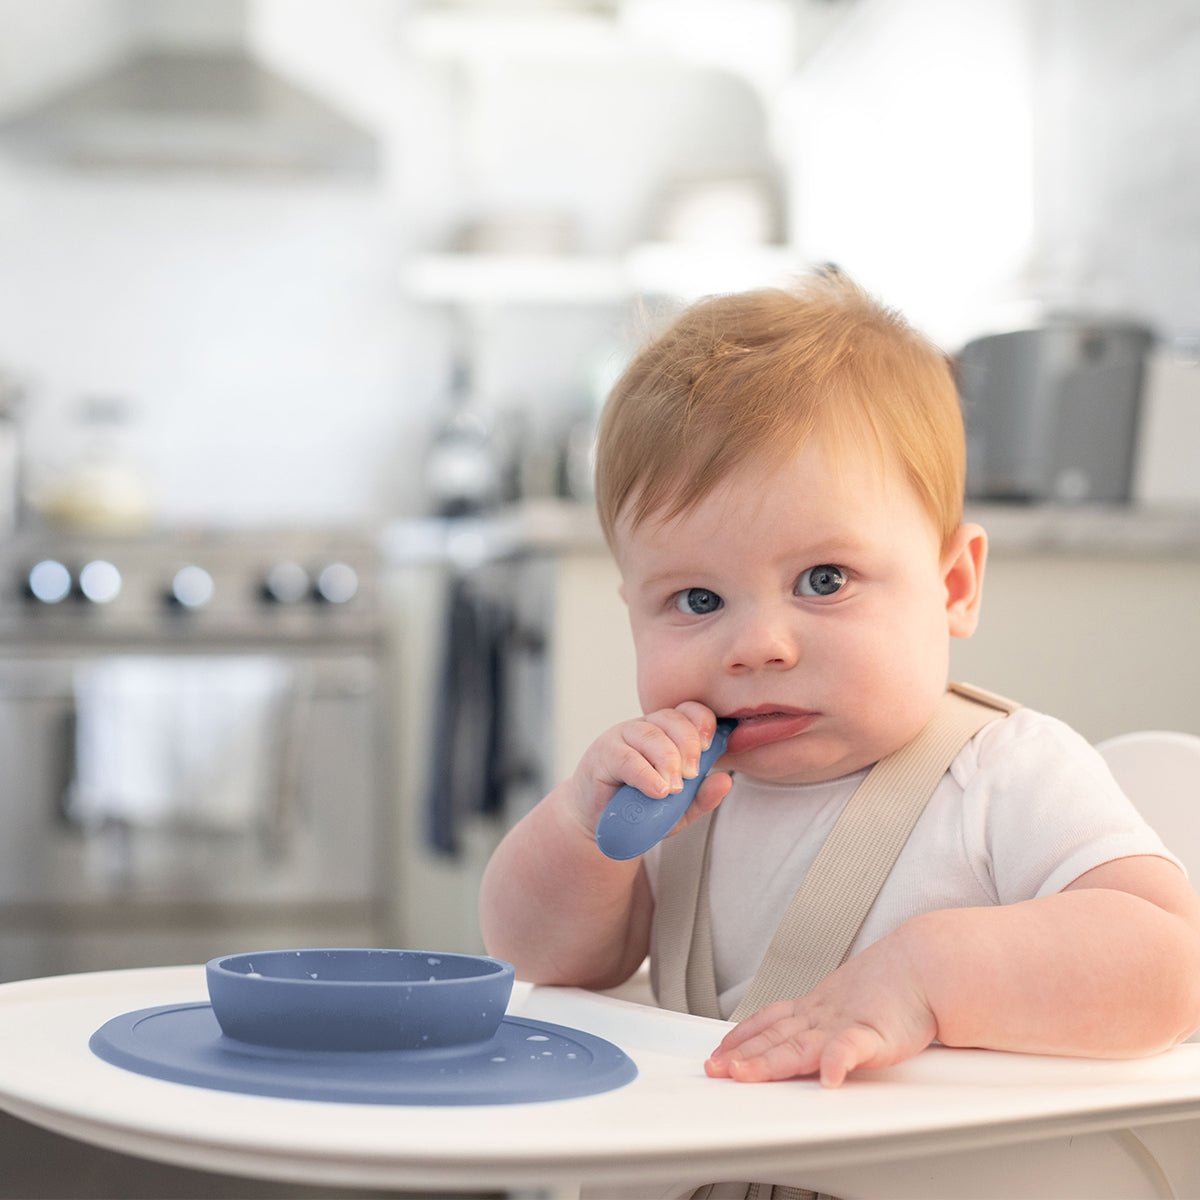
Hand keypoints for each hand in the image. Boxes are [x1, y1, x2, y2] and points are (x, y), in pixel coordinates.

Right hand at [569, 702, 732, 840]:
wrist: (602, 825)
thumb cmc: (641, 809)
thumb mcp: (679, 808)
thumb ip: (702, 796)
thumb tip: (726, 780)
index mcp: (668, 733)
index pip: (689, 711)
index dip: (703, 723)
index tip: (710, 747)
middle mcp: (646, 728)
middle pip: (673, 719)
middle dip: (688, 745)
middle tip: (692, 775)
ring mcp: (623, 737)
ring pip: (651, 735)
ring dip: (668, 760)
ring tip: (674, 788)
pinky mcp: (603, 753)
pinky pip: (627, 757)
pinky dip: (645, 774)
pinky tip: (657, 790)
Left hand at [704, 928, 937, 1087]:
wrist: (924, 965)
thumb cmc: (893, 989)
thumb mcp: (849, 1003)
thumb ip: (828, 1026)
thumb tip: (813, 1048)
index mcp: (816, 1010)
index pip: (770, 1023)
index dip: (742, 1036)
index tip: (719, 1051)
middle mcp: (822, 1017)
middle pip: (774, 1038)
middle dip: (742, 1055)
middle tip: (714, 1068)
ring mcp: (844, 1025)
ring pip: (798, 1046)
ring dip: (769, 1061)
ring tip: (743, 1073)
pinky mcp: (874, 1035)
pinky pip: (851, 1050)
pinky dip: (836, 1062)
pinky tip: (827, 1079)